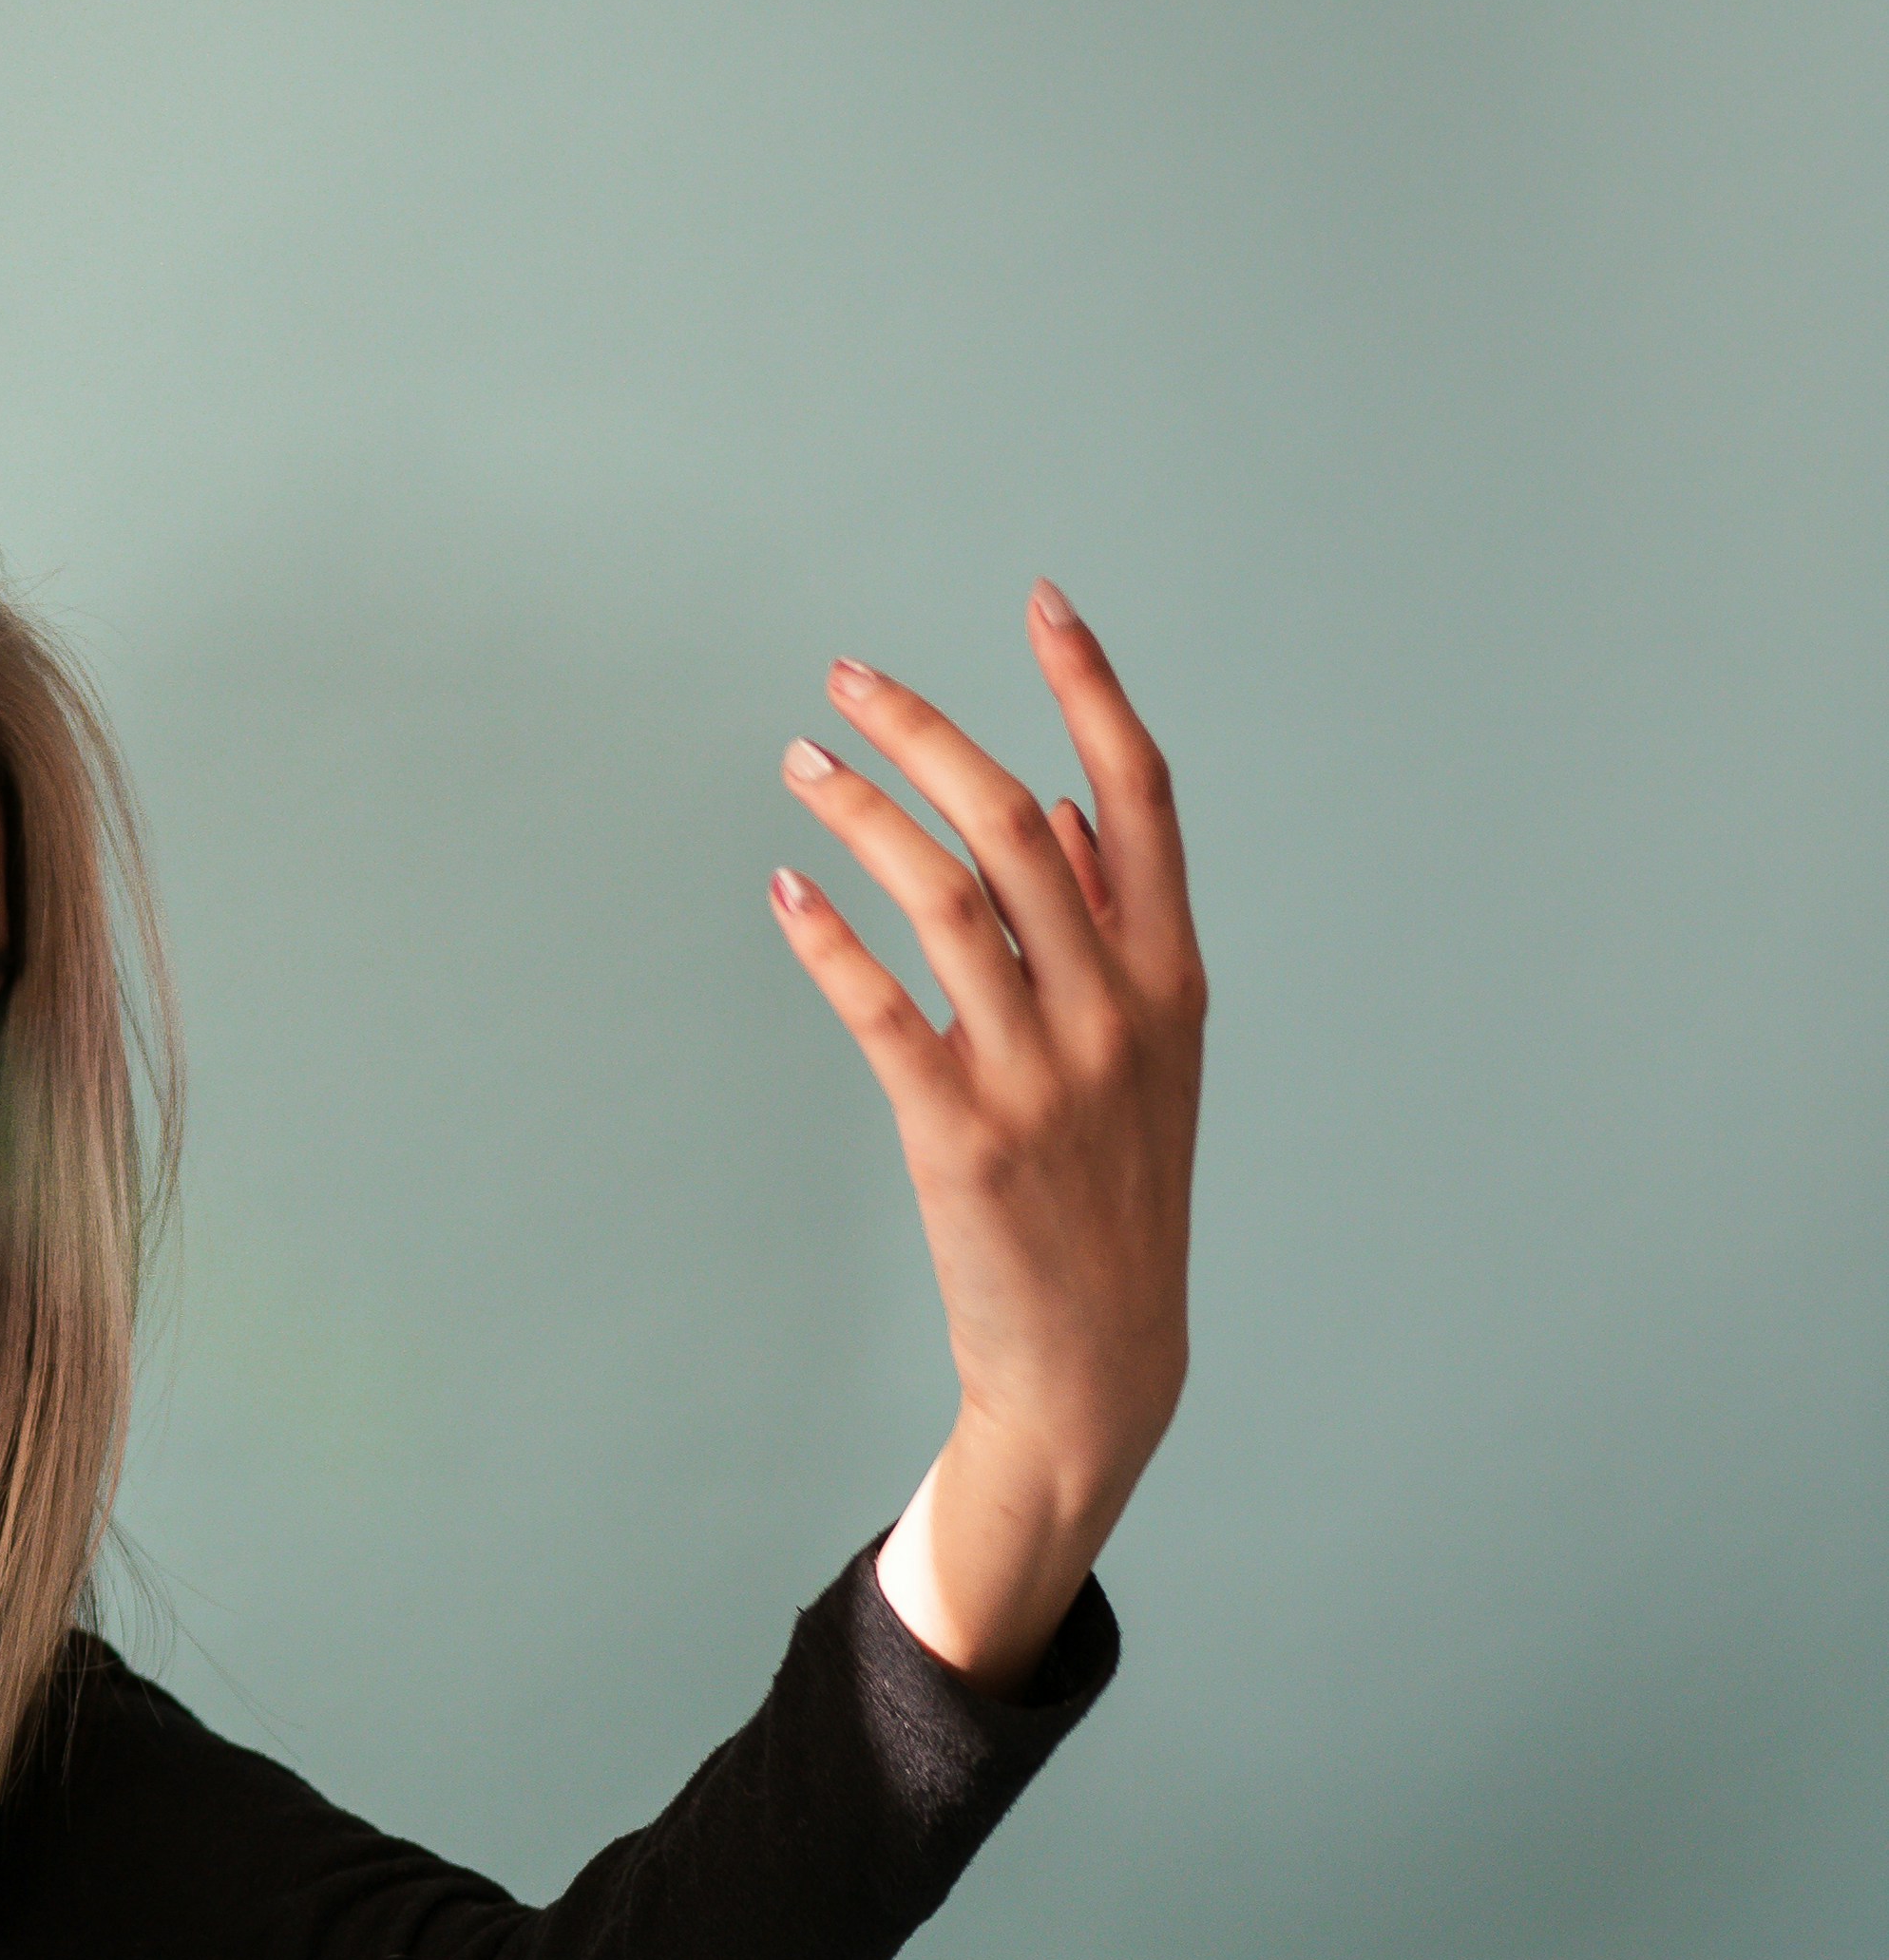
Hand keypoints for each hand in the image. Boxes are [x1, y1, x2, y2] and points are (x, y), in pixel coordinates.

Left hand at [769, 585, 1206, 1684]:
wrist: (1099, 1358)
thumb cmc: (1116, 1192)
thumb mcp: (1150, 1055)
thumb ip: (1115, 928)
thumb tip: (1071, 808)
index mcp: (1174, 977)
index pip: (1144, 795)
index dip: (1091, 687)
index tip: (1040, 602)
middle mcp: (1119, 1010)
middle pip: (1019, 821)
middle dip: (927, 732)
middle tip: (847, 682)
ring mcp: (1043, 1075)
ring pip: (943, 896)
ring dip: (860, 813)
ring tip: (801, 767)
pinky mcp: (962, 1137)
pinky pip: (880, 1008)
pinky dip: (827, 936)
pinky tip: (784, 892)